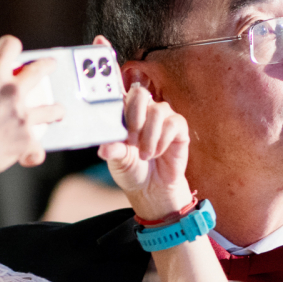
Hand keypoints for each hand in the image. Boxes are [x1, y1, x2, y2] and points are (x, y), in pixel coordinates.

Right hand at [0, 35, 64, 190]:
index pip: (10, 46)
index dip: (9, 46)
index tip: (10, 50)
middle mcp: (12, 94)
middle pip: (40, 70)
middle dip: (47, 65)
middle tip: (49, 65)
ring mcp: (23, 118)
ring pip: (52, 110)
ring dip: (56, 110)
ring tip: (57, 111)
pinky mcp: (26, 141)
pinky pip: (38, 150)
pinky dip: (33, 153)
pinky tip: (29, 155)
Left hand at [99, 79, 193, 221]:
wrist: (153, 188)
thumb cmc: (133, 170)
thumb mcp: (118, 161)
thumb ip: (113, 151)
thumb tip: (104, 148)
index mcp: (125, 113)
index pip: (121, 92)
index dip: (118, 94)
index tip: (115, 109)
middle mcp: (144, 110)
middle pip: (140, 93)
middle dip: (135, 117)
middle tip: (131, 140)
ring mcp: (162, 116)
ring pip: (157, 111)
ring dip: (149, 136)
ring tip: (144, 155)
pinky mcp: (178, 127)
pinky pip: (172, 124)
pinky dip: (162, 141)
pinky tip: (157, 153)